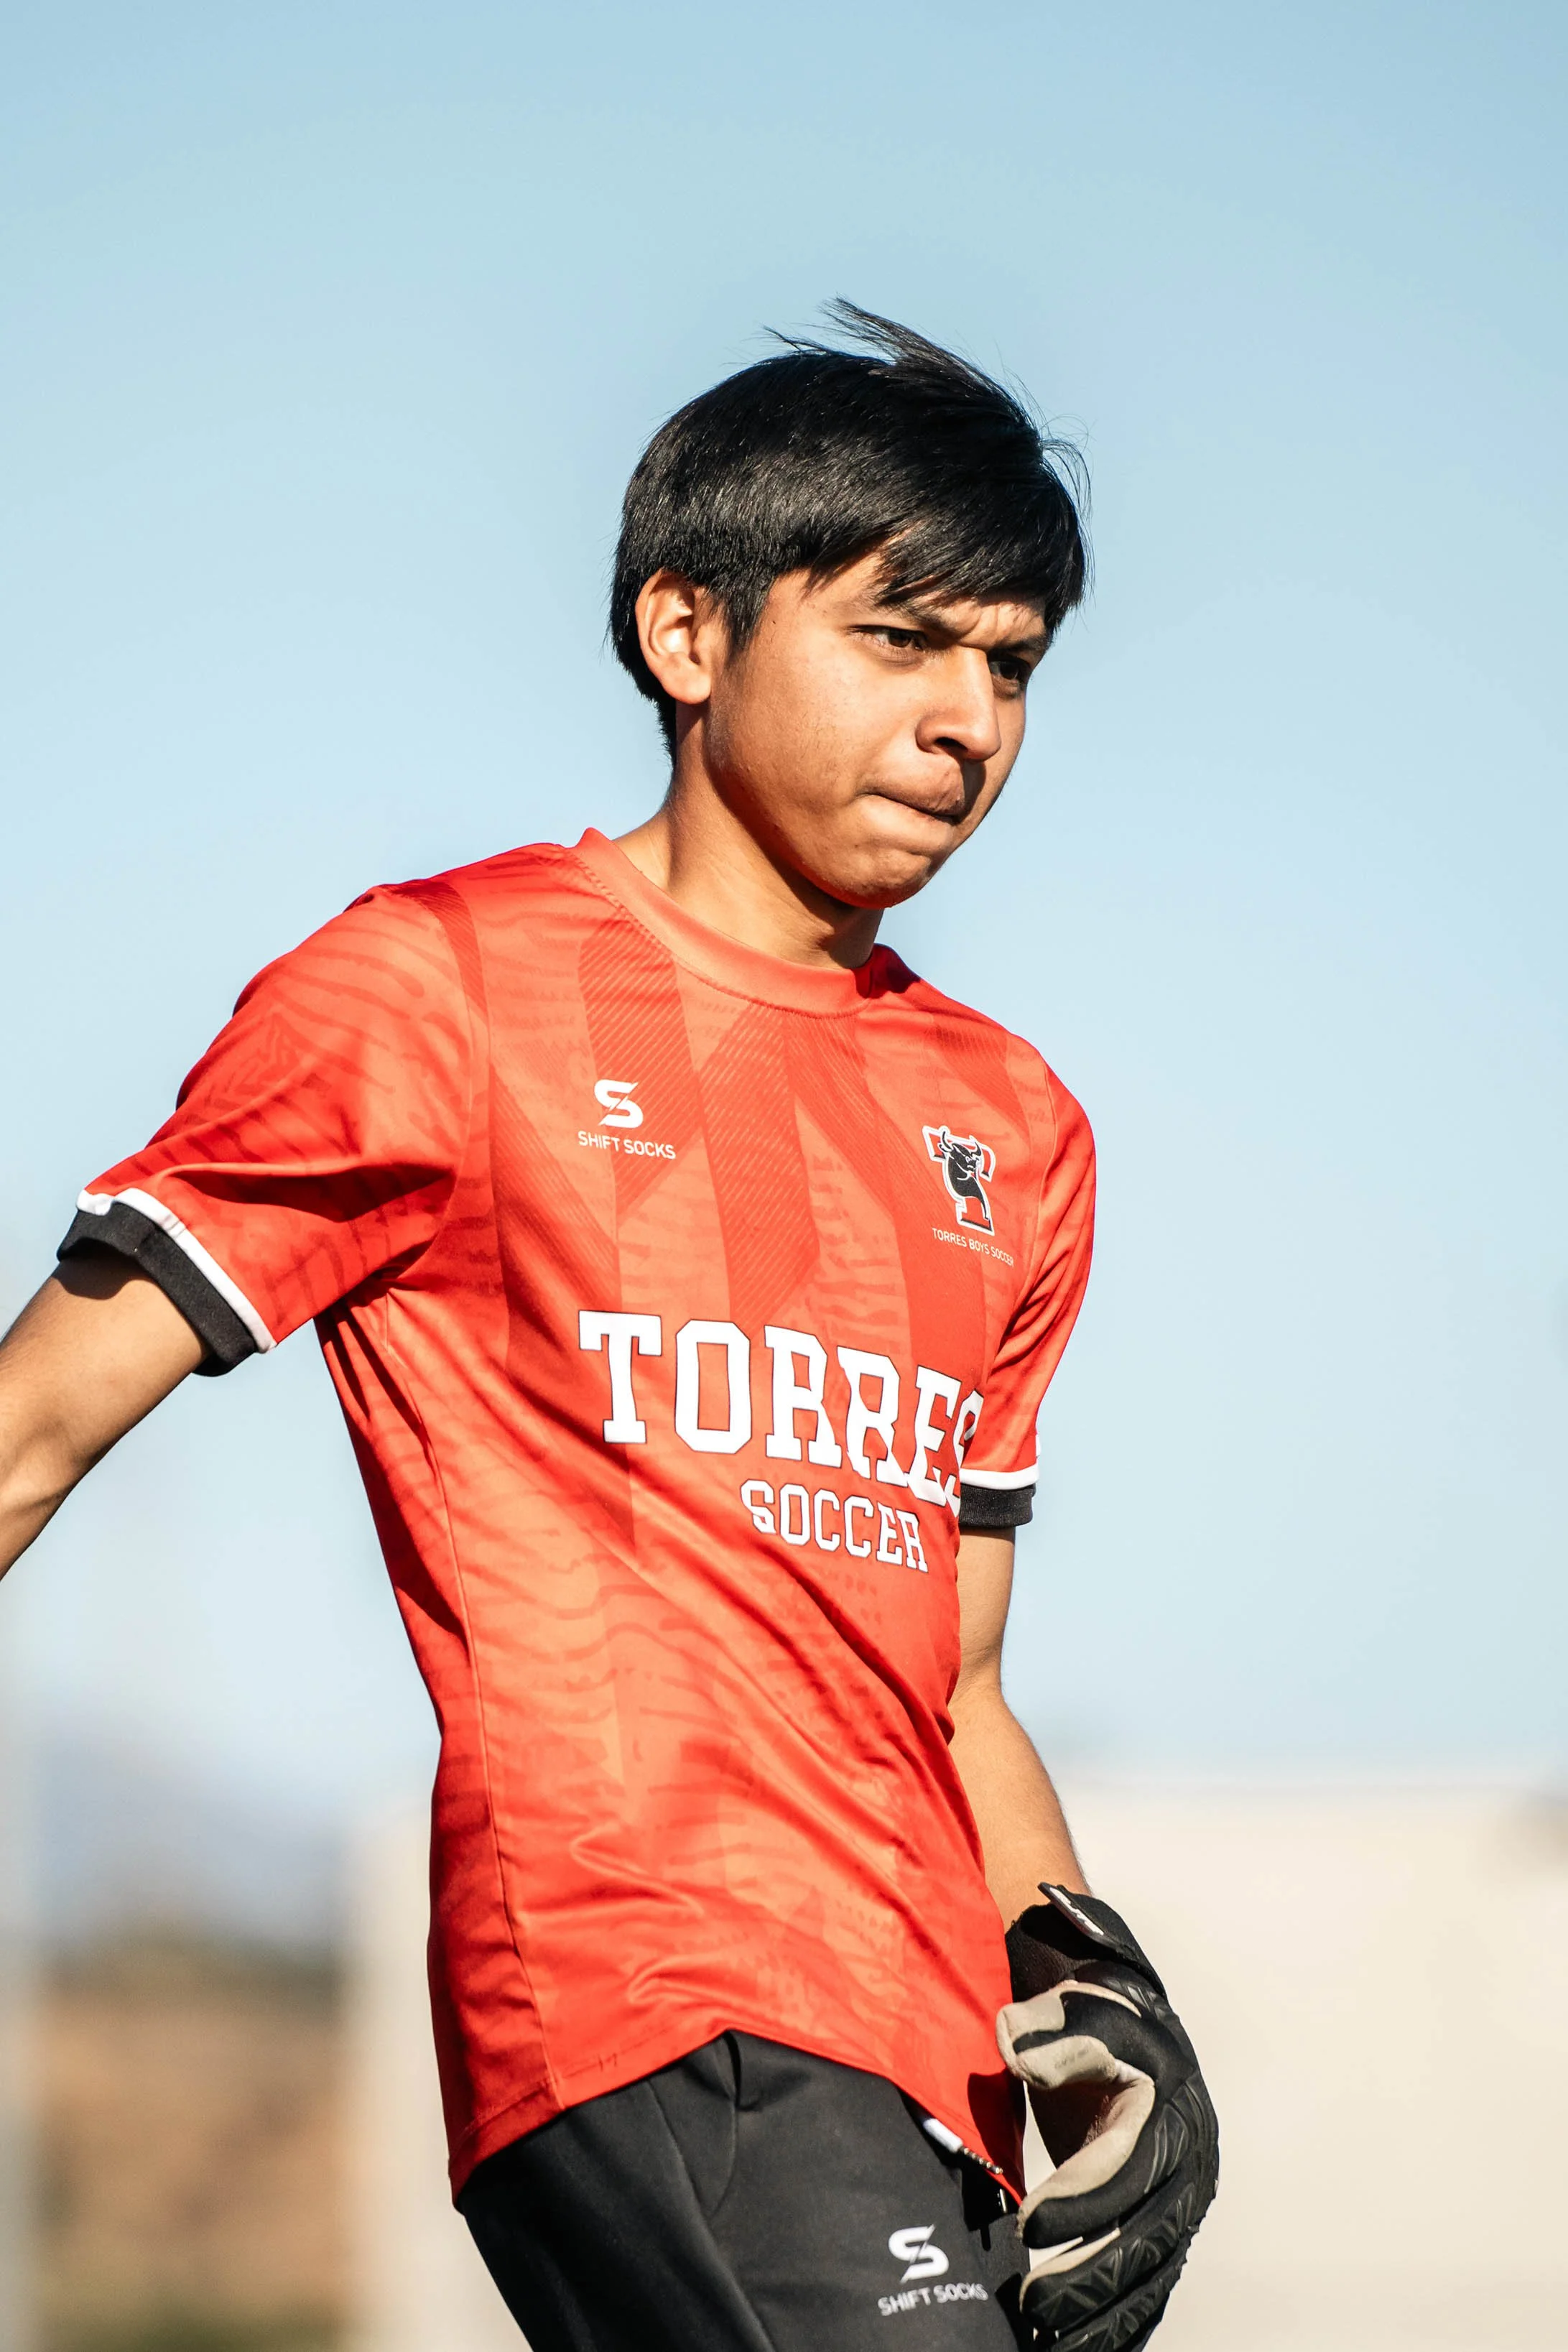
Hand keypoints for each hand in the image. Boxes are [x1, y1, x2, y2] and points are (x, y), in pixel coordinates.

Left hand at [998, 1886, 1217, 2351]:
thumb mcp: (1078, 2010)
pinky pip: (1148, 2292)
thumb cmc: (1095, 2022)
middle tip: (1030, 2301)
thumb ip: (1053, 2030)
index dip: (1082, 2200)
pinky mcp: (1162, 2235)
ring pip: (1150, 2277)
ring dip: (1102, 2316)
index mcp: (1171, 2115)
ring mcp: (1179, 2209)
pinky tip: (1075, 2348)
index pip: (1128, 2168)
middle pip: (1145, 2238)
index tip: (1028, 2222)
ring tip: (1044, 2340)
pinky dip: (1119, 2326)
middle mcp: (1187, 2171)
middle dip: (1089, 2276)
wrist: (1127, 2038)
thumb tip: (1020, 2051)